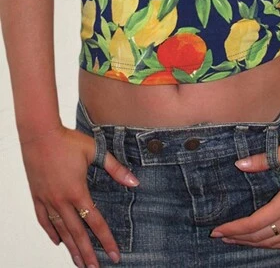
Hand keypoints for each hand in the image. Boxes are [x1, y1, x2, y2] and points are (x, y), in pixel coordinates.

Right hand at [20, 125, 139, 267]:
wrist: (39, 134)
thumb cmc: (68, 140)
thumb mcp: (95, 151)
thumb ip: (115, 168)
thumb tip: (134, 181)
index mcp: (77, 191)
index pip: (95, 222)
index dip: (106, 239)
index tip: (114, 254)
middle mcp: (62, 200)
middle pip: (77, 233)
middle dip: (87, 253)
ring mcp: (47, 199)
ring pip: (60, 230)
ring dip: (70, 248)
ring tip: (78, 263)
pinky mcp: (37, 195)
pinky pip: (44, 219)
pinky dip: (51, 232)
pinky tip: (57, 241)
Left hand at [210, 140, 279, 249]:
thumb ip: (263, 159)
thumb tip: (239, 164)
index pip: (256, 223)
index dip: (235, 228)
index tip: (217, 229)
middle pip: (262, 236)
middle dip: (239, 237)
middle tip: (218, 235)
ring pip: (274, 242)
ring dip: (252, 243)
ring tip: (234, 239)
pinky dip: (269, 244)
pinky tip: (260, 239)